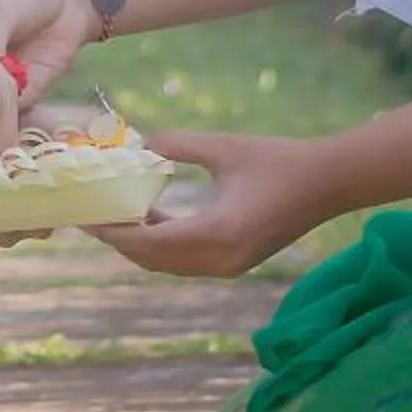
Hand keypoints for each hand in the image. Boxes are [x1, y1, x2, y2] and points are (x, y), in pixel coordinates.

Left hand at [87, 129, 338, 277]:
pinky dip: (162, 245)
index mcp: (216, 233)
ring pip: (168, 265)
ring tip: (114, 214)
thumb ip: (177, 145)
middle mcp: (220, 260)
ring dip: (139, 244)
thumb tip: (139, 143)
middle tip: (91, 214)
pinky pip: (186, 262)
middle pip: (153, 260)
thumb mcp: (223, 148)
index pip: (148, 242)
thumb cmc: (278, 160)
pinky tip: (149, 217)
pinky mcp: (235, 264)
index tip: (84, 216)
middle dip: (119, 239)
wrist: (328, 183)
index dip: (113, 231)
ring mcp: (229, 267)